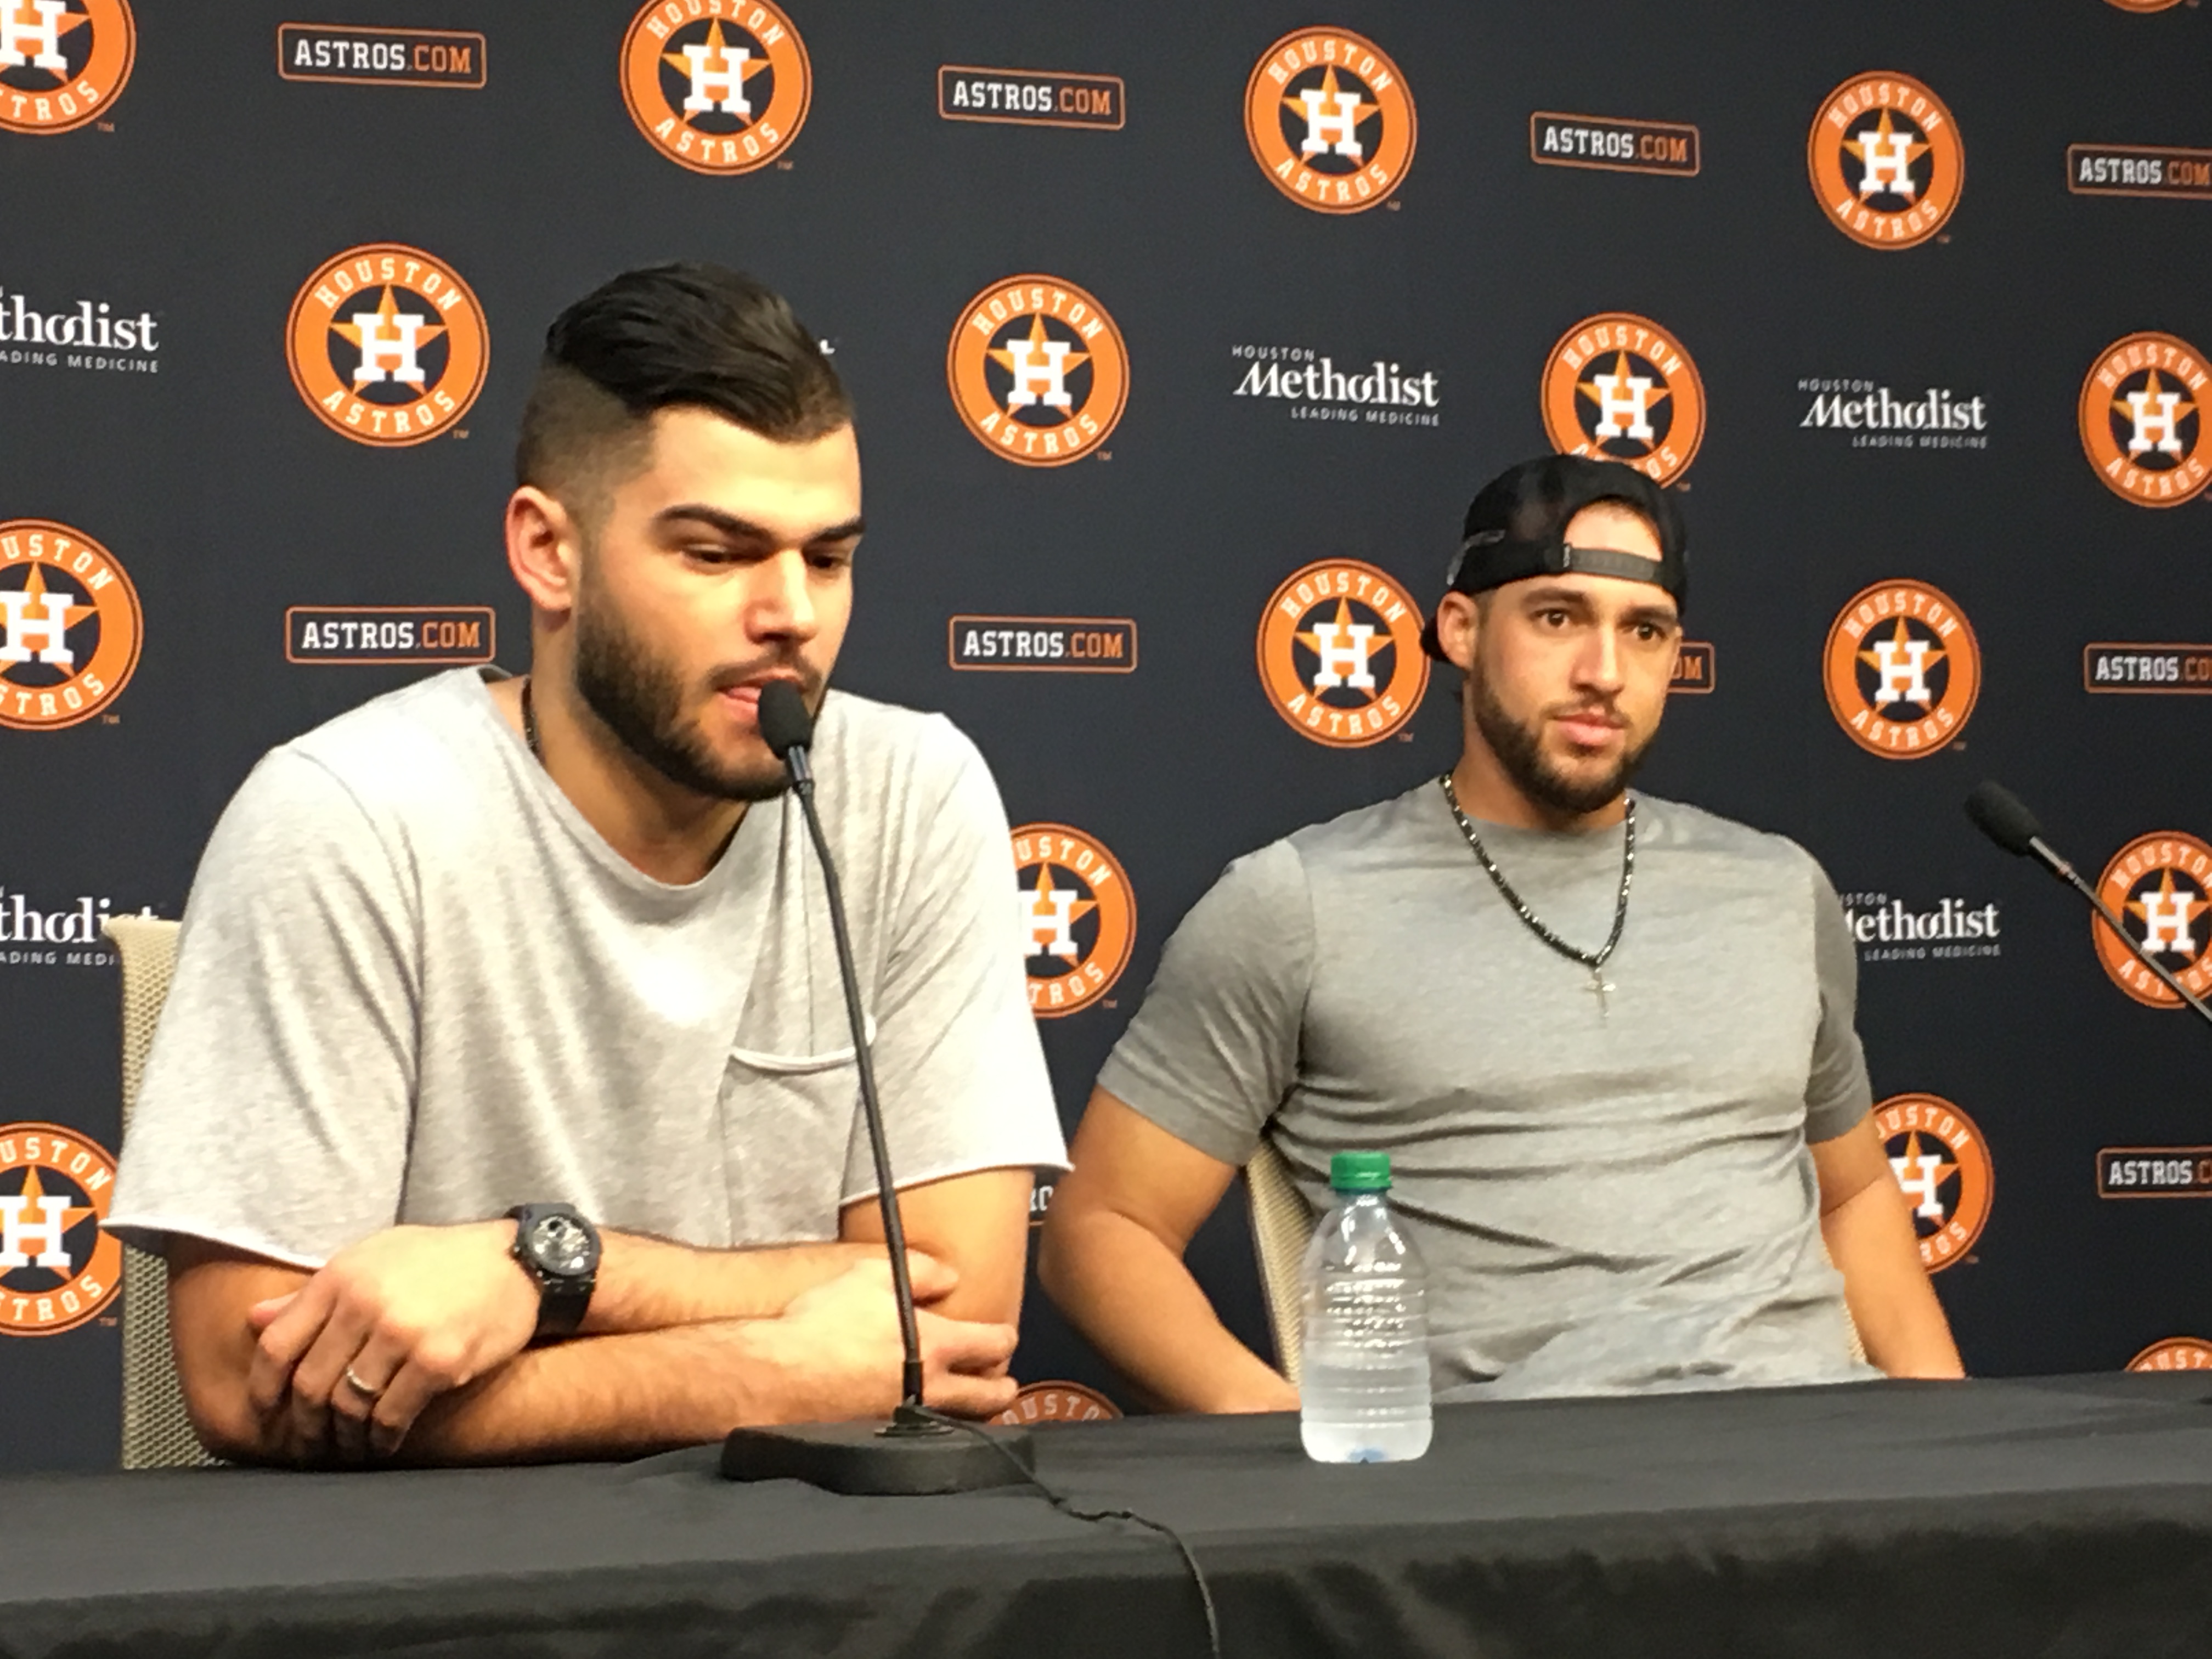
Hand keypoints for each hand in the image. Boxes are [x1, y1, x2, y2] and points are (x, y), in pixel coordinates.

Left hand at [247, 1221, 539, 1462]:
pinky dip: (381, 1438)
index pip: (278, 1343)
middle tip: (309, 1442)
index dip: (263, 1388)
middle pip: (310, 1383)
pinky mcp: (439, 1360)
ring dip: (343, 1437)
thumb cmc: (441, 1261)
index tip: (265, 1413)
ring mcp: (403, 1333)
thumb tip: (254, 1320)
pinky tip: (383, 1442)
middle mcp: (365, 1303)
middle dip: (304, 1423)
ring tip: (347, 1447)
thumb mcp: (373, 1259)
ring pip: (349, 1405)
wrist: (518, 1261)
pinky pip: (392, 1415)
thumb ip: (312, 1293)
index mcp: (342, 1276)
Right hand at [739, 1258, 1018, 1421]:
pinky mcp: (880, 1439)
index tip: (1006, 1336)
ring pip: (956, 1422)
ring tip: (972, 1410)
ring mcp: (905, 1420)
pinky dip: (929, 1430)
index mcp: (935, 1344)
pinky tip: (922, 1423)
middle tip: (1005, 1386)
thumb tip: (951, 1278)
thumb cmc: (824, 1319)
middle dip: (1000, 1391)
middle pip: (985, 1398)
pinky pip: (918, 1436)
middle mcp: (930, 1388)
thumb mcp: (871, 1274)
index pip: (991, 1344)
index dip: (1004, 1338)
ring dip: (970, 1416)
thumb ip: (920, 1270)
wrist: (778, 1375)